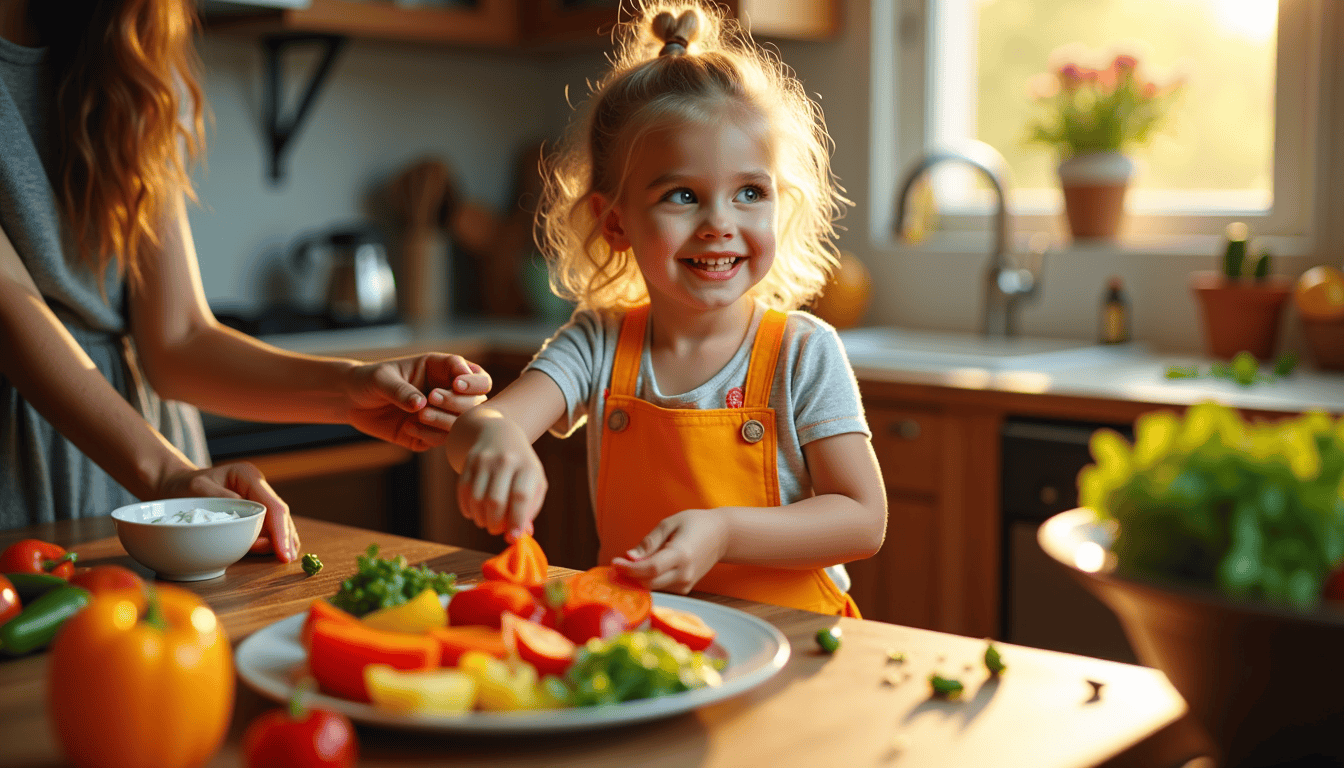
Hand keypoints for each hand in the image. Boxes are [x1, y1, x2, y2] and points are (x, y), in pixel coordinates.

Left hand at [157, 462, 299, 562]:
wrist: (175, 487)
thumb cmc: (183, 487)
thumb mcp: (196, 488)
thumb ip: (220, 498)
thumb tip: (247, 515)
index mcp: (248, 477)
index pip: (273, 506)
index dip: (280, 530)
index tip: (283, 551)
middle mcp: (257, 487)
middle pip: (280, 514)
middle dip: (285, 538)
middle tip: (287, 560)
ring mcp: (256, 500)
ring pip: (277, 522)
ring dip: (282, 541)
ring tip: (284, 558)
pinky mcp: (252, 513)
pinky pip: (267, 528)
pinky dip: (273, 541)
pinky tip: (277, 553)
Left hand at [345, 353, 490, 450]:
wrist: (351, 401)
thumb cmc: (369, 380)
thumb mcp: (381, 379)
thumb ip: (401, 390)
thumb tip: (421, 405)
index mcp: (441, 369)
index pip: (474, 374)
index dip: (472, 380)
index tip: (458, 384)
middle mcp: (447, 392)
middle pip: (477, 401)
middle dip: (459, 402)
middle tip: (432, 399)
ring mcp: (440, 414)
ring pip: (463, 424)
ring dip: (446, 421)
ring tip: (420, 416)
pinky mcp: (430, 434)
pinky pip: (442, 440)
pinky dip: (430, 436)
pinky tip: (408, 427)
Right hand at [457, 416, 546, 538]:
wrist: (501, 434)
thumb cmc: (522, 468)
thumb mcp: (535, 483)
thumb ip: (530, 510)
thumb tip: (518, 536)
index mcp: (527, 467)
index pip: (520, 497)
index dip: (515, 520)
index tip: (513, 537)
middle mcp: (506, 461)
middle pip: (495, 501)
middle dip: (494, 524)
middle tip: (496, 529)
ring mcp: (485, 460)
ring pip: (476, 499)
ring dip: (480, 518)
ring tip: (486, 521)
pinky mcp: (468, 461)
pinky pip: (463, 492)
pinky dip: (467, 509)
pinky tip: (474, 512)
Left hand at [611, 509, 727, 593]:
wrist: (722, 536)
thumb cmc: (695, 524)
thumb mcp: (669, 524)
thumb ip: (649, 542)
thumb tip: (629, 557)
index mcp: (681, 554)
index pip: (650, 569)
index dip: (629, 569)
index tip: (614, 562)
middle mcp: (685, 573)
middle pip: (650, 583)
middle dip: (629, 576)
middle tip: (616, 564)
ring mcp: (686, 584)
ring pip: (653, 587)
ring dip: (637, 578)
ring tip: (628, 564)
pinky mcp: (685, 588)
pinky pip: (661, 587)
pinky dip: (648, 579)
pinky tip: (643, 568)